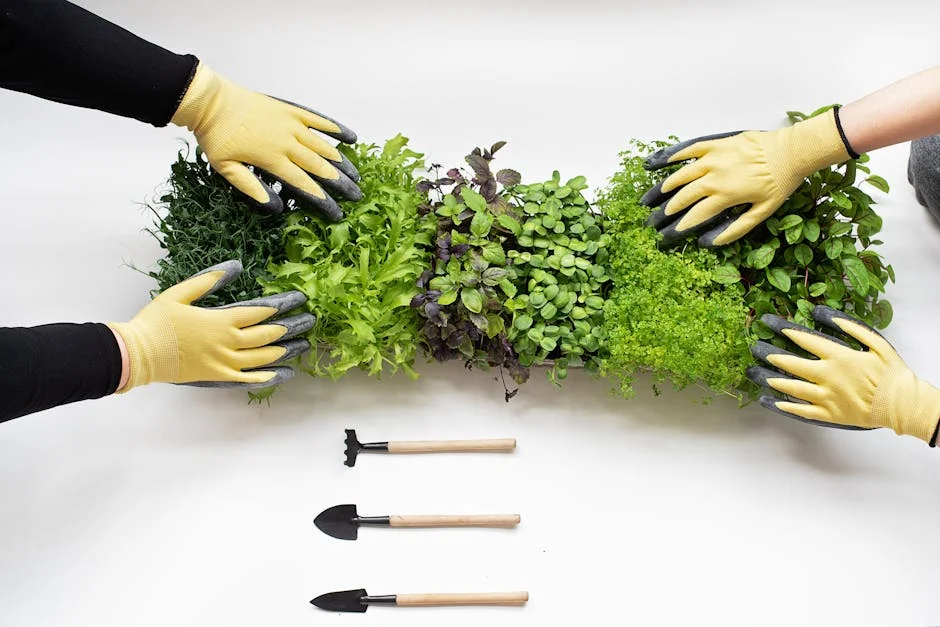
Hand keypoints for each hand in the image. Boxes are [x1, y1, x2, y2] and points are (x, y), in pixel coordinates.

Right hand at [108, 260, 313, 390]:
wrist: (137, 354)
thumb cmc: (156, 321)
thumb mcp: (181, 292)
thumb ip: (210, 278)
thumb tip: (237, 265)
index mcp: (221, 320)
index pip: (262, 311)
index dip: (284, 304)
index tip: (300, 299)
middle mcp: (228, 343)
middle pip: (270, 335)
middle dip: (294, 326)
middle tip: (311, 321)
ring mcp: (225, 363)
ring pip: (265, 357)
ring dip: (288, 350)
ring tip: (305, 343)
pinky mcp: (218, 377)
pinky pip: (250, 379)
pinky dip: (271, 376)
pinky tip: (287, 373)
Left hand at [171, 62, 361, 219]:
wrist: (211, 102)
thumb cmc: (216, 136)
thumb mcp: (227, 169)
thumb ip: (252, 188)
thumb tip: (275, 208)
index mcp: (273, 159)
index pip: (306, 185)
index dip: (324, 201)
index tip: (338, 213)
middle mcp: (287, 142)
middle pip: (321, 168)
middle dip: (341, 184)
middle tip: (357, 196)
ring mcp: (292, 124)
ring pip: (324, 146)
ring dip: (343, 162)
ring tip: (356, 175)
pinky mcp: (291, 110)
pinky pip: (319, 120)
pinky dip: (336, 129)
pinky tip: (350, 138)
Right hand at [640, 108, 853, 247]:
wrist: (792, 151)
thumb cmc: (780, 182)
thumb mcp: (762, 212)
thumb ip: (736, 229)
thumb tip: (709, 242)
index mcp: (725, 195)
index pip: (695, 215)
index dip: (680, 227)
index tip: (668, 235)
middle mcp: (714, 176)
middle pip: (684, 196)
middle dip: (667, 210)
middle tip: (655, 219)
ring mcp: (713, 158)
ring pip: (682, 174)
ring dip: (666, 186)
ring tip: (655, 195)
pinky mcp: (717, 143)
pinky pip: (691, 148)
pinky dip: (674, 156)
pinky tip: (661, 162)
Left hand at [747, 305, 939, 445]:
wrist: (903, 404)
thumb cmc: (891, 372)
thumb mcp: (875, 343)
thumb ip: (850, 326)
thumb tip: (823, 314)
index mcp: (839, 357)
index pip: (805, 340)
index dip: (785, 330)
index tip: (769, 323)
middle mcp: (828, 377)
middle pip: (791, 363)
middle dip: (770, 354)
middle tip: (754, 348)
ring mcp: (826, 398)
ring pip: (791, 388)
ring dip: (770, 379)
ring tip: (754, 373)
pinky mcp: (829, 415)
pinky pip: (801, 411)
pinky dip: (783, 406)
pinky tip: (768, 401)